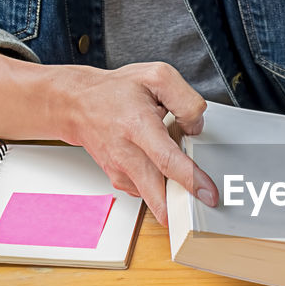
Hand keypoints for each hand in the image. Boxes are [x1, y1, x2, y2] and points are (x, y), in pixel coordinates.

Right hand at [57, 62, 217, 225]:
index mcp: (137, 125)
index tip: (207, 193)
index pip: (167, 159)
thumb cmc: (116, 91)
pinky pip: (147, 190)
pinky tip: (161, 168)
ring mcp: (120, 170)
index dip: (190, 179)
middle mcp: (126, 152)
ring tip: (182, 179)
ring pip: (153, 196)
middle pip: (156, 192)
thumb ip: (186, 101)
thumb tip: (196, 128)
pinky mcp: (119, 179)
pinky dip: (159, 185)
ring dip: (172, 195)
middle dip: (182, 207)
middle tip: (203, 208)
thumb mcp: (157, 76)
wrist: (77, 104)